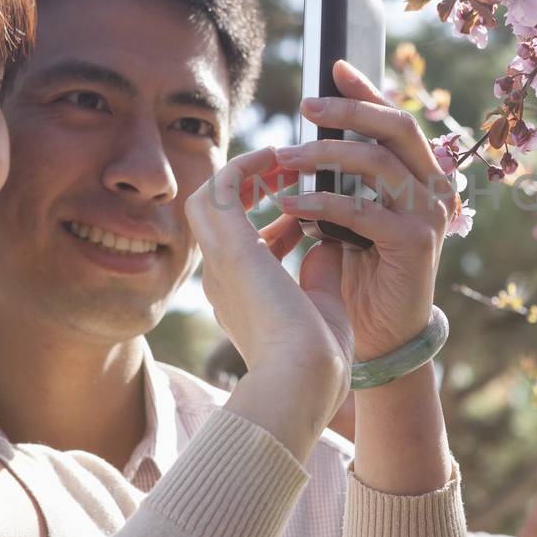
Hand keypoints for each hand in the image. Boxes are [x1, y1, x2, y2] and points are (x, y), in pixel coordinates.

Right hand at [184, 145, 352, 410]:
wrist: (304, 378)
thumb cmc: (317, 358)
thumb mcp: (322, 305)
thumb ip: (321, 271)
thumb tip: (329, 239)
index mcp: (242, 299)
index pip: (247, 249)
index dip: (279, 225)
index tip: (311, 215)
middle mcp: (221, 279)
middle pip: (215, 218)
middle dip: (248, 190)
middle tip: (289, 173)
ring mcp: (219, 262)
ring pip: (207, 199)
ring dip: (242, 173)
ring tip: (281, 158)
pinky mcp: (229, 246)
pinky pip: (222, 188)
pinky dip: (244, 167)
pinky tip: (275, 157)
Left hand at [272, 59, 455, 361]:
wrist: (381, 335)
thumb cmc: (360, 273)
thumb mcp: (347, 216)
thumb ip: (339, 180)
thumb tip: (301, 139)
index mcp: (420, 174)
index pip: (395, 118)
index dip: (367, 89)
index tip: (332, 66)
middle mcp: (433, 187)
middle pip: (396, 127)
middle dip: (348, 110)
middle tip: (304, 108)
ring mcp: (429, 215)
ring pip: (378, 162)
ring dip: (324, 156)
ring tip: (283, 159)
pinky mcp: (416, 244)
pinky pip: (365, 210)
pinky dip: (322, 205)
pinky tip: (291, 207)